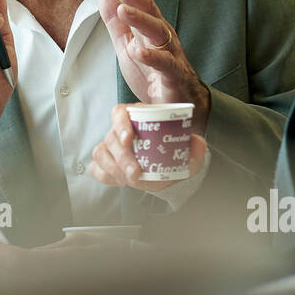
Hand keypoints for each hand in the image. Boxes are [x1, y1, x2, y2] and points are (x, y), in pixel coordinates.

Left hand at [0, 233, 115, 283]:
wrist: (135, 278)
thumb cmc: (112, 258)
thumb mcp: (79, 244)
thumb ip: (48, 251)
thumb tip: (23, 254)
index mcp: (64, 267)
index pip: (20, 263)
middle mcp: (58, 286)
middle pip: (12, 280)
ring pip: (16, 293)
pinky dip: (7, 290)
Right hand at [89, 103, 207, 192]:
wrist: (169, 167)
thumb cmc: (175, 153)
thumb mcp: (189, 150)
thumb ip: (196, 146)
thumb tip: (197, 143)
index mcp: (137, 117)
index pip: (120, 112)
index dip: (120, 123)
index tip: (129, 138)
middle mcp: (120, 130)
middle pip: (111, 137)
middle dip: (122, 157)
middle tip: (135, 173)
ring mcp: (110, 147)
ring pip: (101, 153)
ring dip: (114, 169)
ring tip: (132, 180)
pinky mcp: (106, 163)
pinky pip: (97, 168)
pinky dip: (106, 176)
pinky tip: (122, 181)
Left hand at [97, 0, 209, 130]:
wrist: (178, 105)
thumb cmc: (154, 74)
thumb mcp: (127, 45)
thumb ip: (115, 22)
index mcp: (149, 26)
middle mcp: (161, 34)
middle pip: (147, 7)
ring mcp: (170, 53)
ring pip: (157, 31)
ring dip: (139, 18)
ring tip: (122, 8)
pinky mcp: (174, 75)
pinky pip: (165, 64)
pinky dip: (151, 56)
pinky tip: (138, 50)